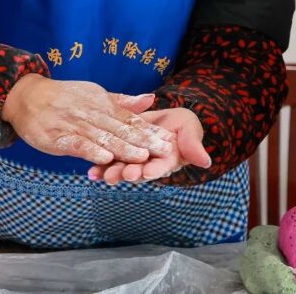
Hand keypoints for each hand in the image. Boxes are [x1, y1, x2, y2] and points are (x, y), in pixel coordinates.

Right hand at [1, 74, 173, 163]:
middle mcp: (93, 114)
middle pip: (122, 130)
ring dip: (123, 148)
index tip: (171, 140)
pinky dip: (91, 151)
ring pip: (103, 138)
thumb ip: (122, 101)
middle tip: (165, 151)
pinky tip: (105, 159)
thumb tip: (151, 98)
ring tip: (142, 157)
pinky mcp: (59, 137)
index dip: (152, 131)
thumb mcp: (96, 94)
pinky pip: (78, 144)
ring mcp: (77, 125)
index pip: (132, 120)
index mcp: (104, 105)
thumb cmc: (65, 96)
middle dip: (145, 141)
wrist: (28, 96)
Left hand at [87, 108, 210, 183]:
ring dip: (111, 172)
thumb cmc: (183, 126)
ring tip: (102, 175)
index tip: (147, 171)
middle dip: (129, 173)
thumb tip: (205, 161)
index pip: (160, 167)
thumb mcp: (191, 131)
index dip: (153, 169)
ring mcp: (133, 160)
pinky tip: (90, 171)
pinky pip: (109, 159)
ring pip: (121, 168)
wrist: (167, 119)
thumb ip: (194, 146)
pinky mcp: (120, 150)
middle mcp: (148, 164)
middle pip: (137, 171)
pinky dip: (99, 165)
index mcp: (166, 161)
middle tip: (122, 174)